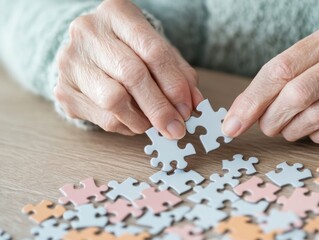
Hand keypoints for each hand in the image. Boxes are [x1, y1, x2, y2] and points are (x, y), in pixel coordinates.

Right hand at [55, 0, 202, 138]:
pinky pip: (103, 118)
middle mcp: (89, 32)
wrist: (88, 51)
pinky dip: (126, 125)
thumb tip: (194, 105)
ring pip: (114, 100)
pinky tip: (134, 121)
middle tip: (176, 128)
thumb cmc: (129, 50)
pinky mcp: (64, 91)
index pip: (153, 51)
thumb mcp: (157, 51)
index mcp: (117, 13)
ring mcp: (71, 61)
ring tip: (153, 123)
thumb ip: (179, 74)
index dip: (174, 84)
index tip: (187, 109)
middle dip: (159, 108)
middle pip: (132, 75)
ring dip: (142, 120)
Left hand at [223, 18, 318, 145]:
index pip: (280, 70)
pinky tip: (312, 129)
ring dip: (291, 130)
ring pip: (315, 117)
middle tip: (265, 125)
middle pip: (296, 95)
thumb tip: (239, 113)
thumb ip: (278, 77)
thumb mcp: (311, 55)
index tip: (232, 123)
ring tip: (287, 126)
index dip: (252, 100)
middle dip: (271, 118)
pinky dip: (314, 137)